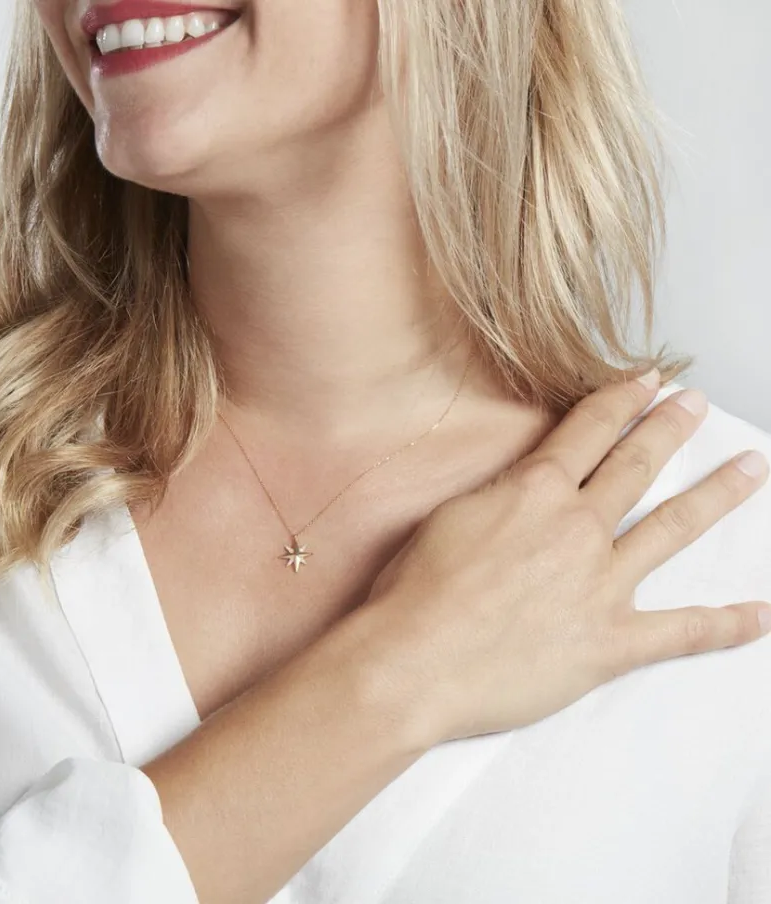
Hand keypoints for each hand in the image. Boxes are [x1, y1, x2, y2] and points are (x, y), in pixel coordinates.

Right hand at [361, 370, 770, 745]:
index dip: (621, 400)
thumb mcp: (449, 517)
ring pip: (673, 528)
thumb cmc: (415, 590)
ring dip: (716, 495)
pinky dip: (727, 624)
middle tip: (695, 405)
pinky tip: (760, 614)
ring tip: (749, 468)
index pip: (589, 431)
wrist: (414, 659)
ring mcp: (602, 583)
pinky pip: (683, 631)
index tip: (648, 380)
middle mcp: (578, 527)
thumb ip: (498, 497)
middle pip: (636, 466)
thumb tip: (523, 489)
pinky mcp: (612, 642)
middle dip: (669, 429)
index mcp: (535, 492)